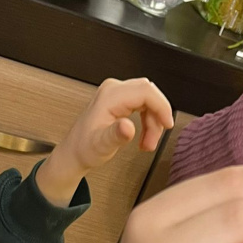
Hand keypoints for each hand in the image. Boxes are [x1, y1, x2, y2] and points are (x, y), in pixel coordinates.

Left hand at [35, 77, 173, 206]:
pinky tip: (144, 136)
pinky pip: (143, 104)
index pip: (146, 91)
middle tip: (154, 140)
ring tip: (147, 143)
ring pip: (148, 99)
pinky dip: (148, 120)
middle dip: (157, 117)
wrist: (75, 153)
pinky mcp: (119, 100)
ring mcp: (116, 93)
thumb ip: (116, 135)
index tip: (167, 124)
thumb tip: (128, 127)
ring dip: (153, 122)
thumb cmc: (84, 149)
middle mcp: (113, 90)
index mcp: (110, 96)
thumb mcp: (101, 145)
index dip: (162, 107)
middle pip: (149, 93)